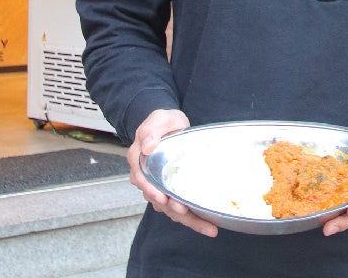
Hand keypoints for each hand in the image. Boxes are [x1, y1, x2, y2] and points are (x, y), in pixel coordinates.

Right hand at [128, 108, 217, 236]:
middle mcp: (145, 177)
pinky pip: (178, 208)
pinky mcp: (170, 191)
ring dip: (188, 220)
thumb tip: (147, 146)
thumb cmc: (163, 122)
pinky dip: (192, 218)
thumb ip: (151, 130)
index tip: (163, 199)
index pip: (142, 179)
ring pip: (169, 208)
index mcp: (138, 160)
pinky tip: (208, 225)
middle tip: (188, 214)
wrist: (170, 127)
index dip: (152, 191)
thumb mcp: (159, 119)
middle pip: (157, 199)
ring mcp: (158, 186)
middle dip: (173, 210)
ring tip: (208, 228)